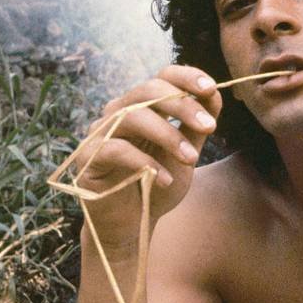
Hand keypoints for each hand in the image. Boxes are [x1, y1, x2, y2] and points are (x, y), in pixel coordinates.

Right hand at [72, 65, 221, 246]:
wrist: (132, 226)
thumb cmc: (157, 185)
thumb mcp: (185, 154)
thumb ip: (196, 127)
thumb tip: (214, 93)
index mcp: (143, 106)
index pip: (162, 77)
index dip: (186, 77)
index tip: (211, 88)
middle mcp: (119, 112)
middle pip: (148, 91)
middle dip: (182, 106)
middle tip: (210, 127)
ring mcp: (101, 132)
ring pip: (133, 116)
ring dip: (168, 135)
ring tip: (191, 159)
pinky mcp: (88, 157)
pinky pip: (116, 149)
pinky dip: (144, 162)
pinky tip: (164, 179)